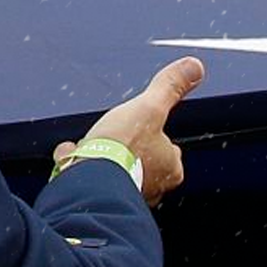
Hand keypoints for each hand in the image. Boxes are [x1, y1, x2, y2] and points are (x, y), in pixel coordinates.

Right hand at [53, 56, 202, 205]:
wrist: (89, 182)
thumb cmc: (122, 149)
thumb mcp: (149, 107)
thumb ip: (169, 87)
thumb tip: (194, 67)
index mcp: (169, 168)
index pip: (168, 149)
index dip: (153, 135)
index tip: (140, 127)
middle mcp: (153, 187)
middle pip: (142, 162)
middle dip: (126, 150)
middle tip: (113, 137)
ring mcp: (126, 195)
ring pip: (117, 173)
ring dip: (103, 160)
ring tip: (89, 147)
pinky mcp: (100, 200)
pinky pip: (93, 181)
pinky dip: (83, 169)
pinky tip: (72, 158)